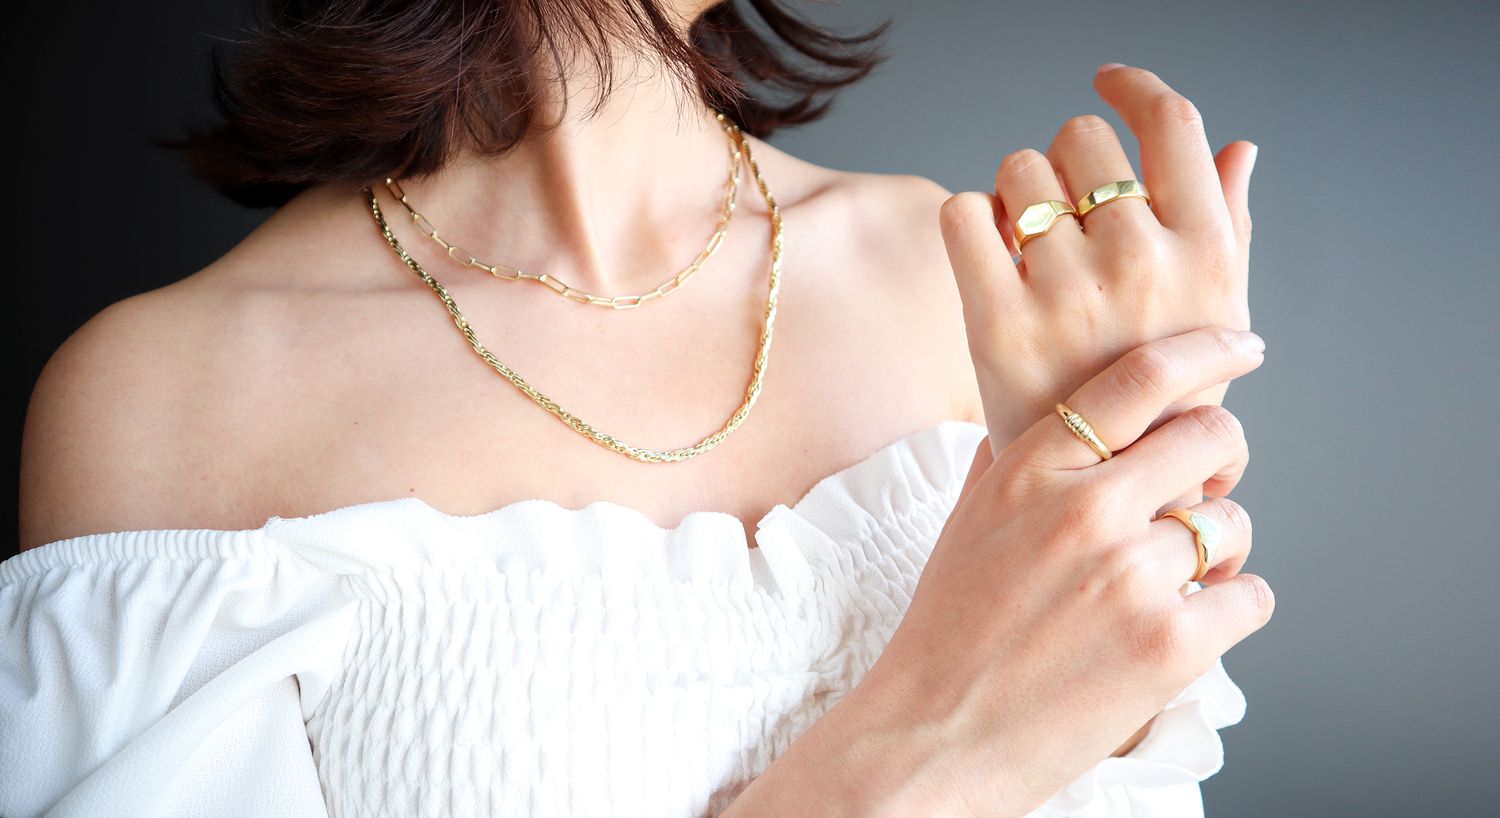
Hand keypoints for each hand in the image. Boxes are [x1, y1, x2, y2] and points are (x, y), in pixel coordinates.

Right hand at [837, 327, 1272, 816]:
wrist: (936, 737)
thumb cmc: (947, 631)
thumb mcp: (967, 521)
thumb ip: (1012, 458)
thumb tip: (1047, 412)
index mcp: (1030, 470)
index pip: (1140, 378)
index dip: (1206, 351)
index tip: (1241, 349)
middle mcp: (1085, 509)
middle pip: (1211, 436)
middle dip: (1224, 457)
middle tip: (1210, 487)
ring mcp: (1132, 576)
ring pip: (1236, 523)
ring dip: (1220, 548)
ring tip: (1178, 579)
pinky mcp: (1171, 645)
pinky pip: (1250, 596)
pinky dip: (1230, 609)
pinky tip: (1188, 625)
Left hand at [939, 64, 1257, 457]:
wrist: (1103, 488)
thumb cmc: (1163, 396)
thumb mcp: (1216, 314)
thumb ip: (1227, 225)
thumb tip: (1237, 148)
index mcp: (1204, 252)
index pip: (1172, 122)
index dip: (1135, 87)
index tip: (1109, 82)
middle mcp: (1140, 262)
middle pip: (1083, 137)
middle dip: (1068, 162)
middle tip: (1067, 212)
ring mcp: (1067, 292)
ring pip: (1019, 168)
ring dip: (1017, 193)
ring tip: (1030, 246)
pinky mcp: (998, 323)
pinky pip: (963, 214)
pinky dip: (969, 221)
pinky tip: (989, 254)